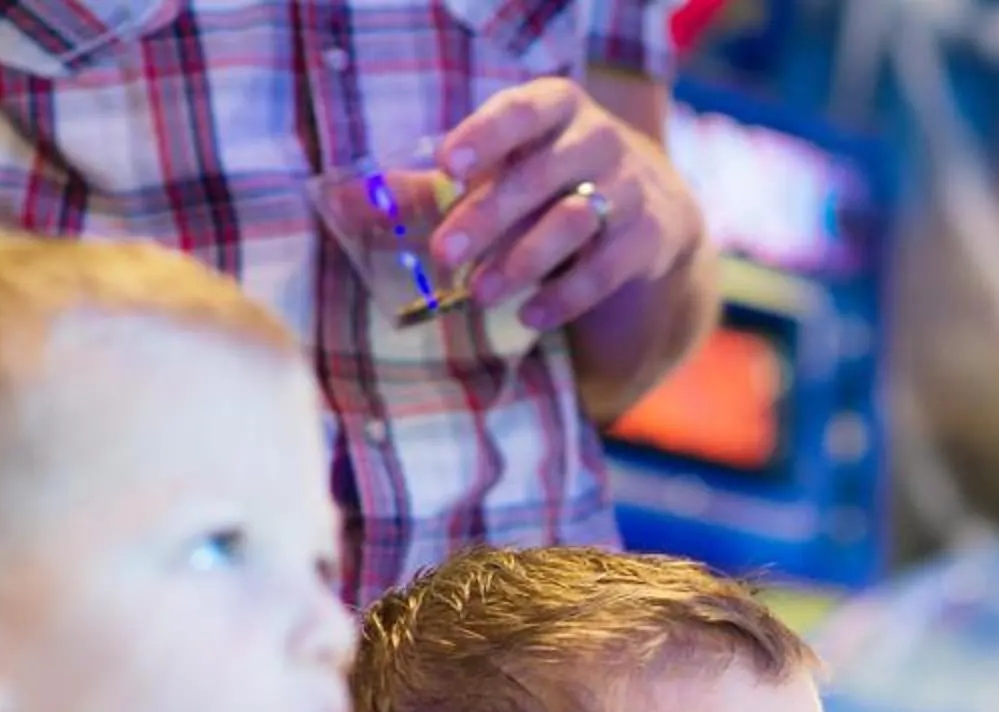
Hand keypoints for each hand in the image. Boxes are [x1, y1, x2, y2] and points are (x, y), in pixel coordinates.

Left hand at [429, 78, 706, 330]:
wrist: (652, 205)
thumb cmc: (550, 180)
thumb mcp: (500, 169)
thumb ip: (428, 188)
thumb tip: (345, 203)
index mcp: (556, 106)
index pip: (521, 111)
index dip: (485, 135)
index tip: (447, 166)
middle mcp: (598, 138)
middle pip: (538, 176)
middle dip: (487, 218)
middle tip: (442, 256)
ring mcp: (630, 187)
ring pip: (574, 221)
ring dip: (522, 261)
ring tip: (480, 294)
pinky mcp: (649, 237)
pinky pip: (605, 270)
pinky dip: (564, 297)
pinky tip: (529, 317)